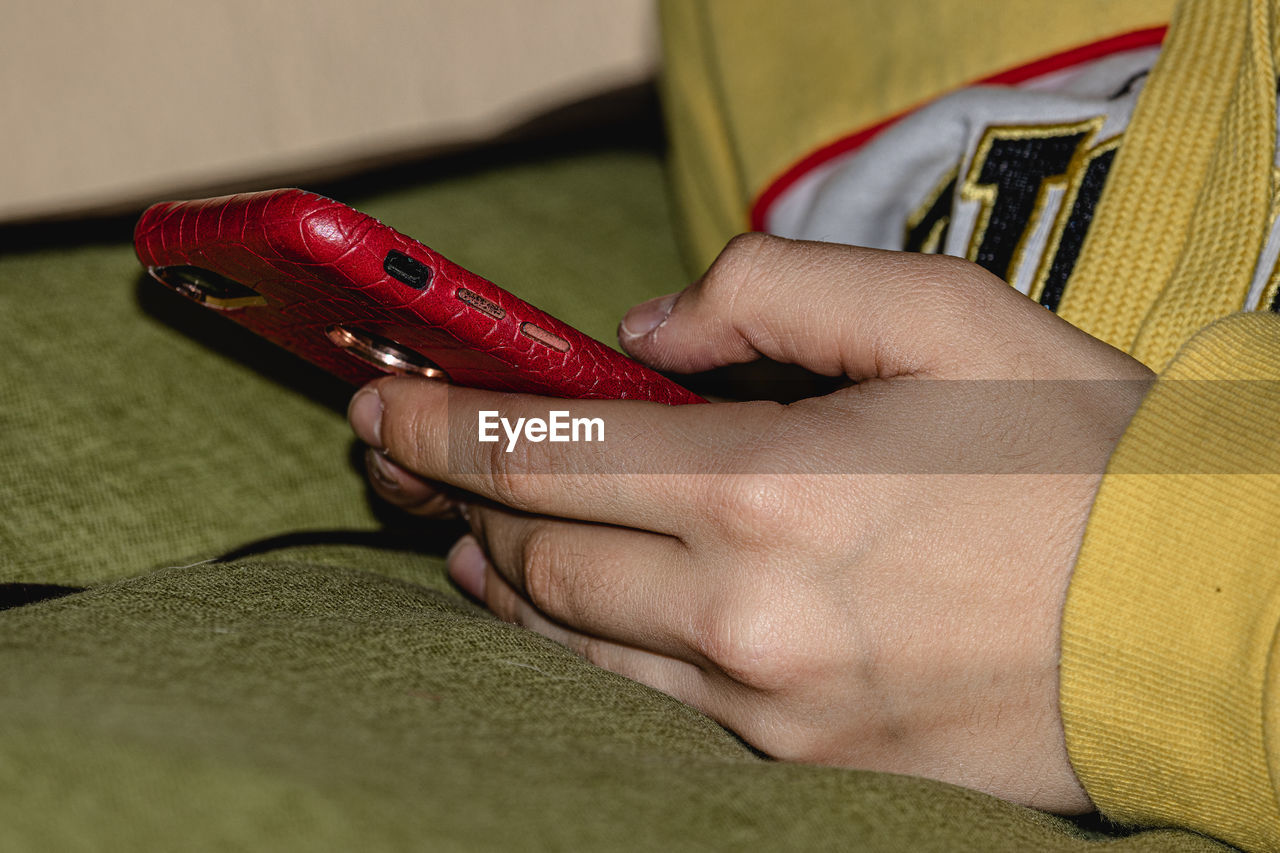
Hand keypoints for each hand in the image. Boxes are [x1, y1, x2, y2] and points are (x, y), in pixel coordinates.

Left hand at [347, 235, 1152, 812]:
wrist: (1188, 619)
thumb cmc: (1074, 454)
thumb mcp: (941, 312)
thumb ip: (773, 292)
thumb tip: (651, 333)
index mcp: (771, 487)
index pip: (541, 451)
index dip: (440, 425)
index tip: (383, 408)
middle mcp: (747, 612)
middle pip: (535, 555)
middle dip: (463, 501)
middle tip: (430, 464)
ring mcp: (767, 706)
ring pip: (570, 645)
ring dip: (506, 584)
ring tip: (478, 545)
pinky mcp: (799, 762)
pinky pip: (641, 708)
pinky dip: (582, 653)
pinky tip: (577, 621)